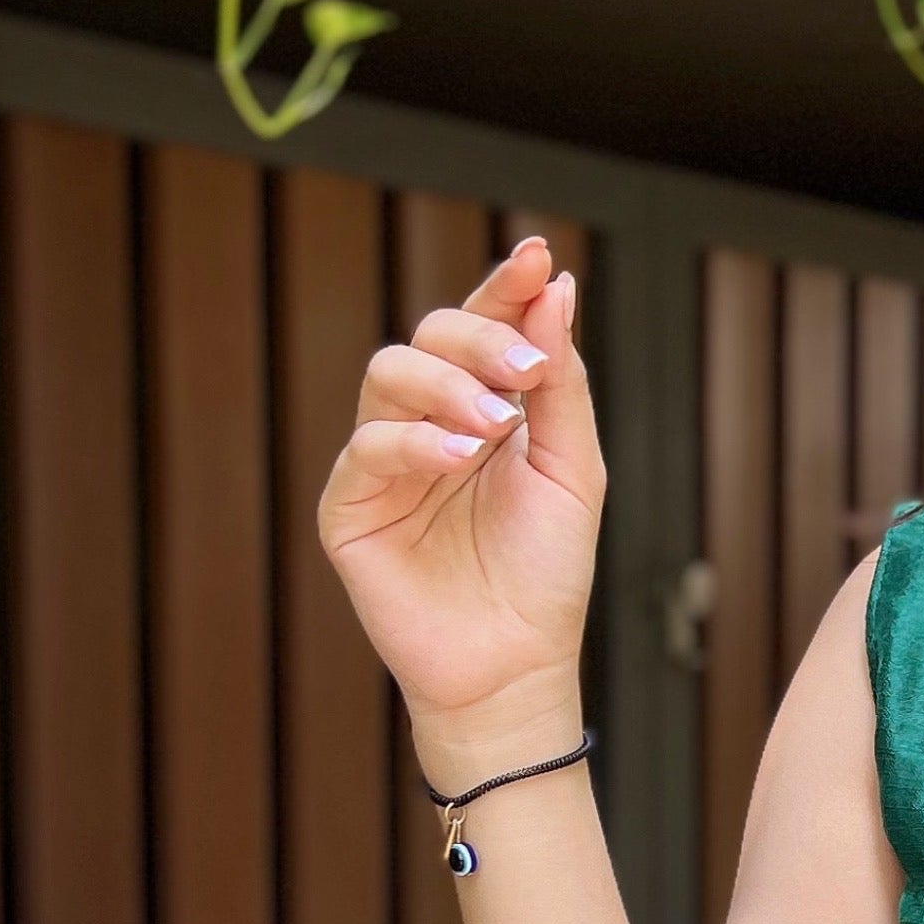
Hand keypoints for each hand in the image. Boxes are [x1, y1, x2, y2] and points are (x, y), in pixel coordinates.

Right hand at [318, 234, 604, 767]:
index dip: (504, 287)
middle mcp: (429, 422)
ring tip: (493, 425)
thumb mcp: (573, 469)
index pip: (484, 326)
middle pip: (429, 335)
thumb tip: (555, 287)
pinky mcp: (349, 508)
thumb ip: (561, 383)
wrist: (516, 666)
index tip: (535, 256)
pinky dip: (413, 442)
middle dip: (479, 338)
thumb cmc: (545, 573)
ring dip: (445, 385)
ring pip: (387, 376)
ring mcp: (384, 462)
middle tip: (525, 372)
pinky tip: (455, 458)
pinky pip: (367, 450)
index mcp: (484, 406)